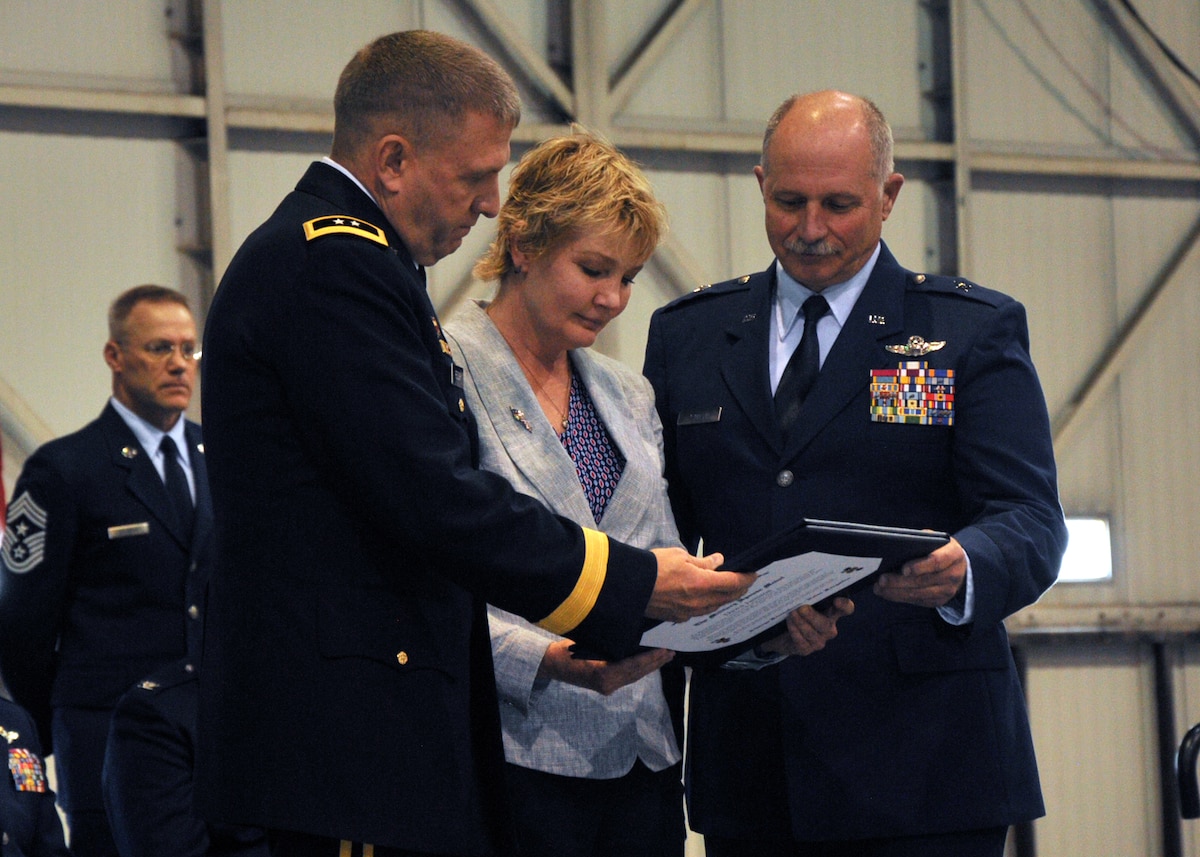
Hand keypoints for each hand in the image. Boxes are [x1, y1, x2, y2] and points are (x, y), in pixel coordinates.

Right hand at [538, 640, 673, 695]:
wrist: (552, 664)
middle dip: (655, 662)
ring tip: (665, 656)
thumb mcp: (589, 641)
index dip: (651, 658)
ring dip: (650, 666)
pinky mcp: (607, 686)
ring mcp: (607, 687)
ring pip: (635, 676)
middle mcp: (607, 684)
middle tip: (672, 651)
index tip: (665, 649)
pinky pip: (628, 677)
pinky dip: (640, 668)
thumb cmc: (567, 648)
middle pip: (637, 673)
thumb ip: (611, 642)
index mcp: (603, 673)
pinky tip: (649, 661)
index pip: (633, 665)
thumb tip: (634, 634)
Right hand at [645, 548, 753, 622]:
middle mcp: (699, 601)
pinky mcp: (679, 617)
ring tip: (729, 590)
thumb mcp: (681, 556)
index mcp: (702, 583)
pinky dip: (708, 604)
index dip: (746, 579)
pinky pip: (700, 612)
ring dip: (725, 598)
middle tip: (745, 582)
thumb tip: (718, 561)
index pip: (732, 583)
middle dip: (739, 589)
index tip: (753, 574)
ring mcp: (689, 612)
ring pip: (715, 606)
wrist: (631, 585)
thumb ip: (703, 562)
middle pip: (727, 598)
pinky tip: (707, 598)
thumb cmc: (654, 566)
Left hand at [758, 597, 853, 656]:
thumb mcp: (800, 601)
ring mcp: (818, 641)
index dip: (845, 606)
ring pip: (812, 634)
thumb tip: (800, 578)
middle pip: (826, 625)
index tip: (837, 601)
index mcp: (831, 613)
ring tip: (791, 614)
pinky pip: (802, 642)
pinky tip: (789, 624)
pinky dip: (795, 632)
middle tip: (801, 608)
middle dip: (813, 616)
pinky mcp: (806, 649)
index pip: (846, 609)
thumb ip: (805, 594)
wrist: (780, 632)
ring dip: (800, 623)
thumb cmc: (794, 611)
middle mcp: (828, 628)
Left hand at [874, 537, 965, 607]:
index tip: (903, 569)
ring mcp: (947, 591)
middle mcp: (952, 575)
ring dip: (896, 592)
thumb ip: (921, 540)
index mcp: (953, 555)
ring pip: (918, 594)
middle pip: (923, 581)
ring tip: (878, 587)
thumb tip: (896, 545)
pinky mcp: (939, 600)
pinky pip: (917, 601)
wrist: (960, 567)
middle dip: (900, 581)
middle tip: (882, 579)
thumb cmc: (941, 549)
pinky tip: (886, 593)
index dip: (920, 566)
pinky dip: (899, 597)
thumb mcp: (936, 540)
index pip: (937, 562)